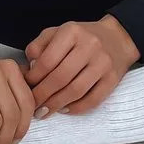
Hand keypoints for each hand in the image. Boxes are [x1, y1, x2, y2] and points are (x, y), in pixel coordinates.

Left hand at [22, 15, 139, 116]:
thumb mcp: (57, 32)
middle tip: (32, 106)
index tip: (26, 88)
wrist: (117, 38)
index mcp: (72, 31)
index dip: (33, 78)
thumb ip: (39, 46)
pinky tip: (64, 109)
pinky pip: (93, 100)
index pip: (47, 60)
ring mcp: (103, 63)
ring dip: (56, 105)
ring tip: (44, 112)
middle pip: (60, 77)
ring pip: (76, 90)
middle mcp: (90, 45)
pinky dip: (76, 108)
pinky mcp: (113, 78)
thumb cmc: (81, 38)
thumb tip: (30, 69)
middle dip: (42, 95)